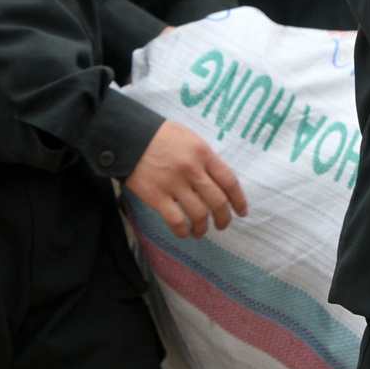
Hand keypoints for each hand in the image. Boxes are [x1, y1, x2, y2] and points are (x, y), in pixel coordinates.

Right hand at [125, 121, 247, 237]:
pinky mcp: (156, 196)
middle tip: (222, 225)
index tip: (241, 211)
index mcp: (203, 153)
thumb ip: (205, 157)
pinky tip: (184, 232)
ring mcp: (174, 184)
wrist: (128, 137)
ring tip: (201, 231)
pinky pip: (176, 221)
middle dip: (224, 218)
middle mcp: (192, 169)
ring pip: (199, 215)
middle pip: (217, 202)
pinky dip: (183, 231)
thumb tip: (218, 179)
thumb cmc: (160, 135)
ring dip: (203, 228)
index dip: (239, 200)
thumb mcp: (189, 137)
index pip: (229, 181)